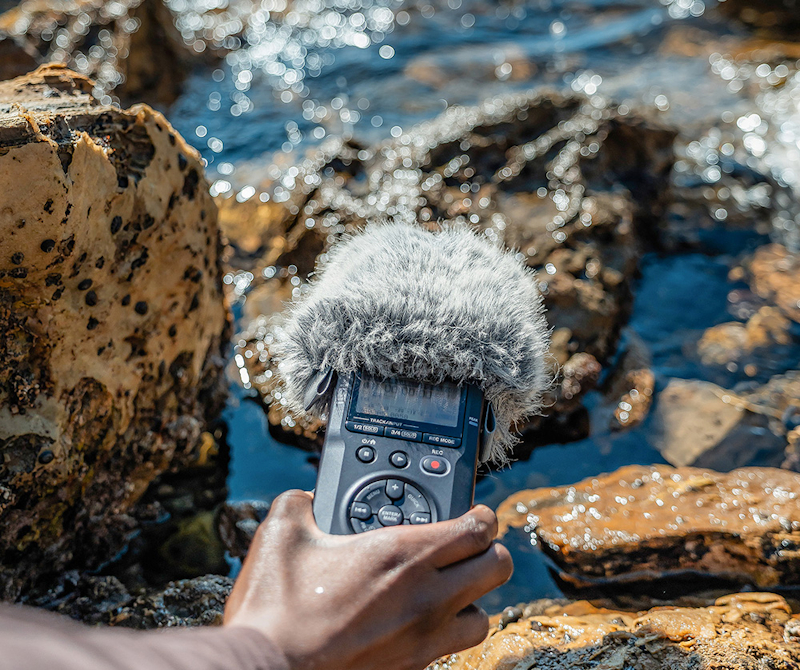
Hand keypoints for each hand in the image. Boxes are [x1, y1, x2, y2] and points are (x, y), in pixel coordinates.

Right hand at [224, 490, 511, 669]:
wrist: (268, 668)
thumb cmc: (276, 608)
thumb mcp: (281, 534)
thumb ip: (301, 502)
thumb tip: (310, 498)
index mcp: (400, 555)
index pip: (477, 528)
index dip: (482, 514)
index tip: (474, 512)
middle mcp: (424, 597)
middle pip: (497, 567)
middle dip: (489, 550)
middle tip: (469, 544)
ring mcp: (423, 637)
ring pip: (484, 614)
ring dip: (473, 595)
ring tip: (449, 585)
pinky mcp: (413, 666)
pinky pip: (455, 645)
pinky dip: (450, 628)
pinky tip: (422, 619)